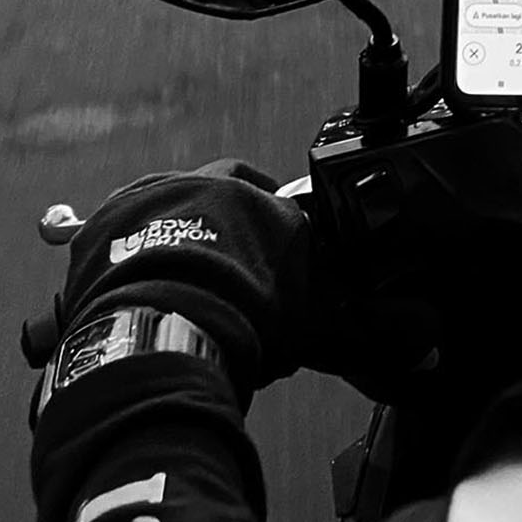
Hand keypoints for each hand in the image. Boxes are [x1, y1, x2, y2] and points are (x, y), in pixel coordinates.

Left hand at [48, 160, 436, 405]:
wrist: (158, 325)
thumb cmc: (242, 312)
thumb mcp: (318, 322)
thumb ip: (370, 327)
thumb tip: (425, 340)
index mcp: (252, 191)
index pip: (279, 209)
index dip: (283, 250)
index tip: (281, 284)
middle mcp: (197, 182)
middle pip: (219, 207)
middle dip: (229, 246)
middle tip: (236, 291)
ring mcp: (141, 200)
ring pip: (165, 219)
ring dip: (176, 251)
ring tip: (186, 300)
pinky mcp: (95, 227)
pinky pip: (112, 241)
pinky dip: (124, 267)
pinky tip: (138, 300)